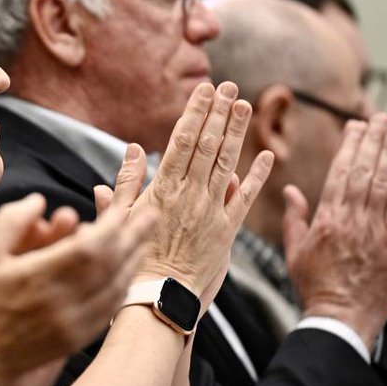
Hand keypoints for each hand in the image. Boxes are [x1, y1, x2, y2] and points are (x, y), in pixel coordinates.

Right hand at [0, 191, 155, 376]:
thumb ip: (10, 221)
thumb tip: (39, 200)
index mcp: (37, 277)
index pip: (89, 247)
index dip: (111, 225)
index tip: (126, 206)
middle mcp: (61, 302)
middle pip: (111, 263)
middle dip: (135, 236)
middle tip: (153, 214)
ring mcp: (72, 324)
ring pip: (115, 286)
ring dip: (133, 259)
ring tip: (145, 238)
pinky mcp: (77, 339)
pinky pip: (109, 308)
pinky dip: (123, 285)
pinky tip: (128, 271)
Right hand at [133, 81, 273, 299]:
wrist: (157, 299)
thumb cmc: (131, 260)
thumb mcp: (119, 219)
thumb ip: (126, 184)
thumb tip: (132, 149)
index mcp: (162, 189)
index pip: (182, 141)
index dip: (195, 112)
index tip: (204, 90)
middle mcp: (189, 196)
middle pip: (207, 146)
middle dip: (218, 113)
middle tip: (229, 86)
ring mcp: (210, 213)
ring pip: (227, 165)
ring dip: (236, 133)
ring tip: (245, 105)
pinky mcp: (226, 233)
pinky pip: (244, 200)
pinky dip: (257, 177)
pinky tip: (267, 156)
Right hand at [284, 114, 386, 349]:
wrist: (339, 318)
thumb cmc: (316, 286)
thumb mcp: (296, 250)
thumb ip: (294, 217)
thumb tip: (290, 189)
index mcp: (325, 219)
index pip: (339, 172)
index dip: (350, 146)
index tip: (356, 126)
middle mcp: (349, 219)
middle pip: (364, 170)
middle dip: (374, 141)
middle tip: (382, 118)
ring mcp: (373, 230)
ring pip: (384, 182)